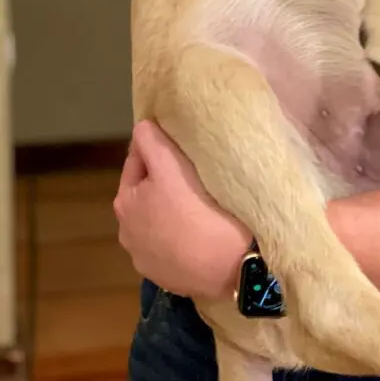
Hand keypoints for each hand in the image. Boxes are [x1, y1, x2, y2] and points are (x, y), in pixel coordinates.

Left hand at [113, 120, 251, 299]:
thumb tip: (142, 127)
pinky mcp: (169, 278)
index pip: (137, 161)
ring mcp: (147, 261)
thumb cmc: (197, 209)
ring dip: (174, 209)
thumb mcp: (171, 165)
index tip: (184, 147)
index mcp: (125, 204)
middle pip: (148, 192)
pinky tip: (203, 231)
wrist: (229, 266)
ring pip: (161, 220)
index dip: (159, 149)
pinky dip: (183, 235)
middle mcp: (128, 235)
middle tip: (196, 172)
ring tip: (202, 202)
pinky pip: (175, 245)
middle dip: (166, 181)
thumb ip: (151, 141)